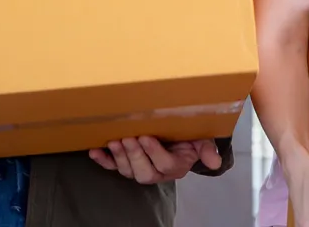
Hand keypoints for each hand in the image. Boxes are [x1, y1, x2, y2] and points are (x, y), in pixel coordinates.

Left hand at [88, 137, 220, 183]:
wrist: (180, 139)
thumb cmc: (190, 137)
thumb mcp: (203, 140)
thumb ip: (207, 149)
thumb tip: (214, 161)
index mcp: (176, 166)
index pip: (165, 164)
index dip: (154, 152)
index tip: (146, 136)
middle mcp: (157, 172)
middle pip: (144, 172)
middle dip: (135, 155)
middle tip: (128, 138)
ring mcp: (141, 169)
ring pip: (128, 171)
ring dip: (119, 158)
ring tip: (114, 142)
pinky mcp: (127, 164)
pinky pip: (113, 167)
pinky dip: (103, 161)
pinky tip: (94, 151)